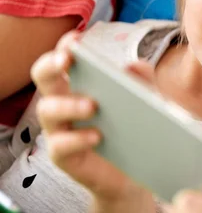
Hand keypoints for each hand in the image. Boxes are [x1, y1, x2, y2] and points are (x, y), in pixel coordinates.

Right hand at [33, 31, 141, 200]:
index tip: (77, 38)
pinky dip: (76, 138)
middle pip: (43, 77)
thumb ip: (143, 82)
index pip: (65, 58)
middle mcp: (64, 103)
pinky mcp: (64, 157)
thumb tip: (133, 65)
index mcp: (80, 84)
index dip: (66, 45)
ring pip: (47, 110)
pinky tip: (97, 135)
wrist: (136, 174)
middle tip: (68, 60)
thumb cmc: (136, 130)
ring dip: (68, 104)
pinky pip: (60, 145)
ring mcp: (60, 130)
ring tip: (94, 105)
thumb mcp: (147, 102)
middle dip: (51, 64)